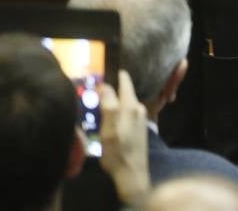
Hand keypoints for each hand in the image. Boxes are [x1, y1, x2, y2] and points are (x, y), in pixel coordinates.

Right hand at [98, 71, 149, 204]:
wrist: (132, 173)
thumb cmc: (118, 152)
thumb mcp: (109, 129)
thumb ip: (109, 105)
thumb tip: (106, 84)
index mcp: (131, 106)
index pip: (125, 81)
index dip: (115, 73)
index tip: (106, 64)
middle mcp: (138, 108)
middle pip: (125, 91)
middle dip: (114, 86)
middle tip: (97, 82)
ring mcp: (140, 118)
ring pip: (126, 102)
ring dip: (115, 99)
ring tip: (100, 98)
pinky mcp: (139, 128)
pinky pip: (127, 111)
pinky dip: (119, 109)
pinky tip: (110, 115)